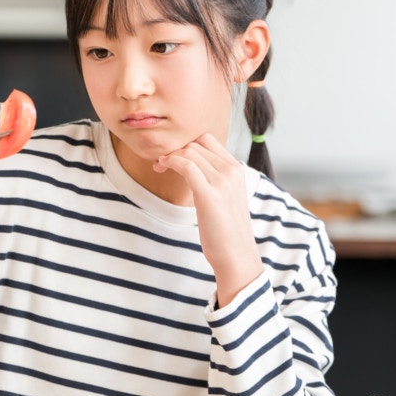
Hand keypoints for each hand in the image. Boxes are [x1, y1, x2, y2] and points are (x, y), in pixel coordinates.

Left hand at [154, 134, 263, 305]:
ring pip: (190, 152)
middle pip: (197, 143)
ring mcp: (223, 181)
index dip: (187, 143)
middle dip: (176, 149)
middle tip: (161, 163)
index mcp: (237, 169)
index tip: (174, 156)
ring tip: (159, 167)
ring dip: (170, 156)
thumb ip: (215, 179)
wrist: (236, 255)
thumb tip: (193, 168)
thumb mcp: (226, 197)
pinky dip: (171, 161)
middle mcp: (232, 171)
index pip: (208, 140)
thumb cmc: (227, 231)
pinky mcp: (210, 195)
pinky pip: (186, 165)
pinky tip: (162, 167)